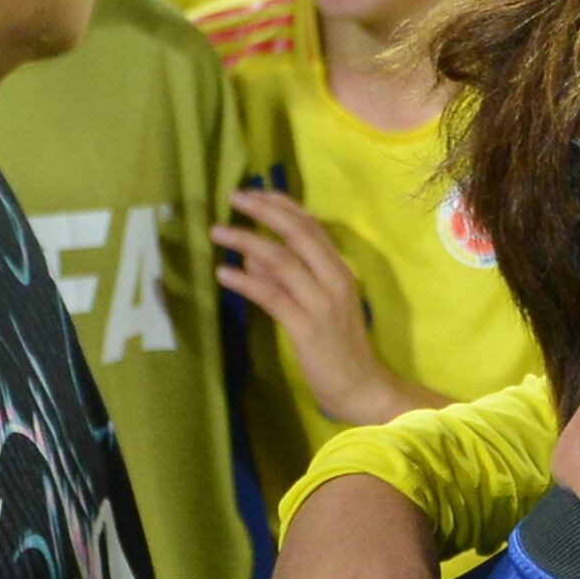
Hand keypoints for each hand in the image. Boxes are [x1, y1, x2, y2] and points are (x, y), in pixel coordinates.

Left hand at [213, 190, 425, 428]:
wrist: (362, 387)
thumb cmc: (340, 348)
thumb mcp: (318, 305)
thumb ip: (289, 278)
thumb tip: (253, 255)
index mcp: (340, 271)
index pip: (312, 226)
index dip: (283, 205)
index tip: (256, 191)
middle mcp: (334, 280)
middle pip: (297, 234)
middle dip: (264, 211)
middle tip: (235, 197)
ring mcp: (322, 303)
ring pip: (281, 260)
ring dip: (246, 241)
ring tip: (218, 232)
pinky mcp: (307, 328)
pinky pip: (272, 296)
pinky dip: (245, 281)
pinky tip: (223, 274)